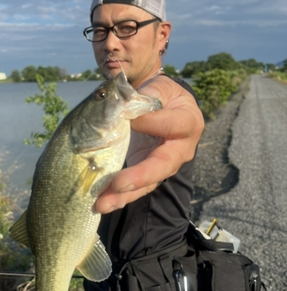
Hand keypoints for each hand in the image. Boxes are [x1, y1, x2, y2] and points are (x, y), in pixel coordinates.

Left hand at [94, 75, 204, 213]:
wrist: (164, 106)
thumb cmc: (162, 95)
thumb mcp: (159, 86)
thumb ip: (147, 95)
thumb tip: (125, 108)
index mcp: (188, 121)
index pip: (171, 124)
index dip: (149, 122)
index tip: (126, 116)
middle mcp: (181, 149)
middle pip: (163, 165)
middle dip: (140, 176)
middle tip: (118, 184)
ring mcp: (165, 165)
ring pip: (148, 183)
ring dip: (124, 195)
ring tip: (103, 203)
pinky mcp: (150, 175)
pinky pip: (136, 188)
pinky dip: (118, 196)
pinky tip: (101, 203)